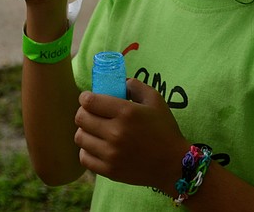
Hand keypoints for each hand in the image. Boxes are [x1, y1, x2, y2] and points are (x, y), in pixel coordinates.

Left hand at [74, 78, 188, 192]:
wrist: (173, 164)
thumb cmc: (165, 129)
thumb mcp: (155, 100)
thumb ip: (135, 86)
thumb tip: (119, 83)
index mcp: (126, 113)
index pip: (89, 102)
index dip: (86, 97)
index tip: (89, 98)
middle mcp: (116, 133)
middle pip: (81, 118)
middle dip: (84, 112)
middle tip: (91, 113)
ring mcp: (111, 154)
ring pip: (80, 137)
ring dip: (85, 131)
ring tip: (94, 130)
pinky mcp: (109, 171)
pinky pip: (84, 158)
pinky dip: (87, 150)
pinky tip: (97, 146)